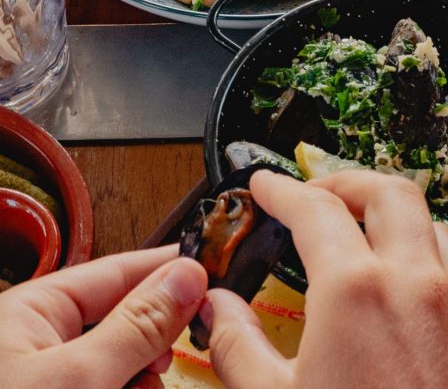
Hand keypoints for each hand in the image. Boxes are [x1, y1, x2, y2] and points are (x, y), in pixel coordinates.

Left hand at [0, 246, 206, 388]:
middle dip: (153, 343)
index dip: (169, 270)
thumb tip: (188, 274)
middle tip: (167, 365)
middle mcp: (38, 342)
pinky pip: (109, 388)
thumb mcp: (75, 381)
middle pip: (124, 320)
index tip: (215, 273)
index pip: (119, 271)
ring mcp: (49, 381)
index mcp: (33, 312)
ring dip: (140, 382)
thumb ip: (137, 326)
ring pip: (121, 365)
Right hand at [204, 169, 447, 388]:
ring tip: (370, 244)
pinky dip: (437, 287)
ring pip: (438, 233)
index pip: (315, 208)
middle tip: (322, 193)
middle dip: (351, 182)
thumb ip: (239, 346)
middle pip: (392, 192)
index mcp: (360, 291)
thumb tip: (216, 310)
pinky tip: (416, 318)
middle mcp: (422, 286)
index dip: (284, 189)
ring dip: (401, 226)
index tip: (267, 186)